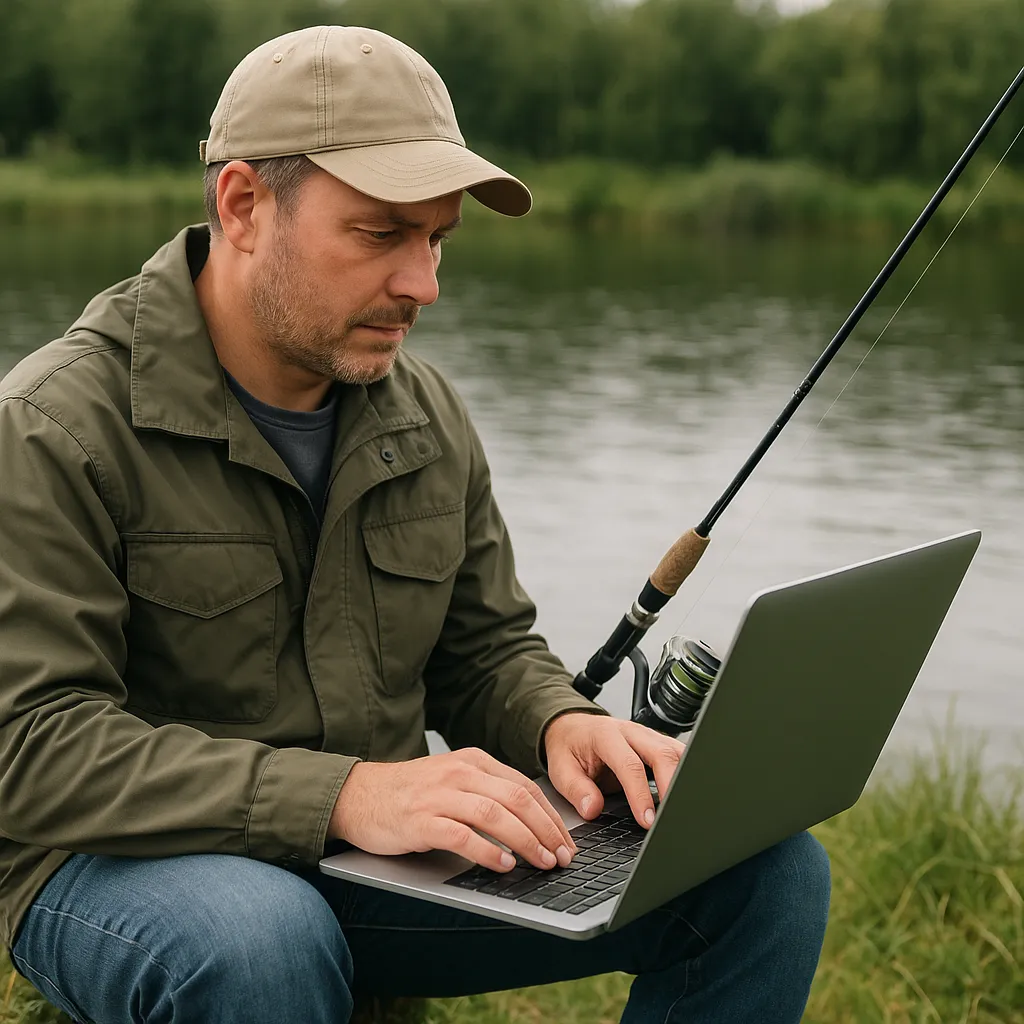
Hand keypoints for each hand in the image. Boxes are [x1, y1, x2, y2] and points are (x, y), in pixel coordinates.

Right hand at [328, 748, 577, 872]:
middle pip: (516, 798)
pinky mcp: (421, 820)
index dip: (551, 816)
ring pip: (495, 814)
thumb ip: (486, 791)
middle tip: (563, 856)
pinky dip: (488, 852)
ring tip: (542, 862)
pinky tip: (503, 865)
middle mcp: (459, 772)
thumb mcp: (453, 780)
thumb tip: (532, 822)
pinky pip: (462, 836)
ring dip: (525, 841)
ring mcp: (439, 795)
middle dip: (546, 830)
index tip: (566, 841)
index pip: (524, 786)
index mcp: (473, 761)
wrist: (357, 795)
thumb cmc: (409, 793)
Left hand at [543, 713, 684, 828]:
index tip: (647, 820)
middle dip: (671, 786)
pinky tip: (687, 794)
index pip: (629, 764)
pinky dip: (687, 774)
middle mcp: (631, 731)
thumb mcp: (561, 769)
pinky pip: (679, 756)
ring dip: (684, 779)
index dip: (640, 794)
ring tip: (684, 809)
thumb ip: (576, 789)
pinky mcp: (658, 743)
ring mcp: (648, 735)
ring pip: (676, 752)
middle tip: (671, 817)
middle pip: (661, 753)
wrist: (573, 728)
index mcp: (605, 735)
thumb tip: (593, 810)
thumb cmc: (570, 747)